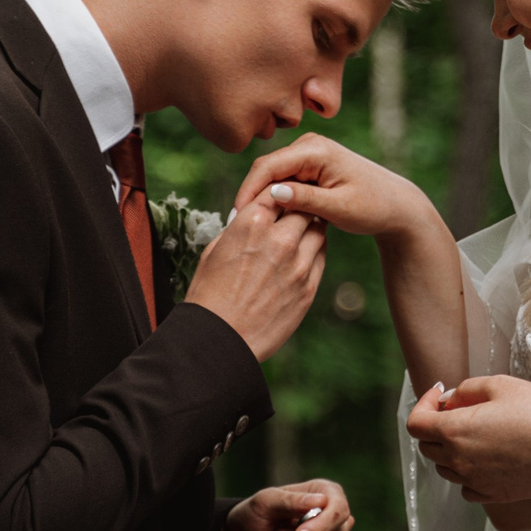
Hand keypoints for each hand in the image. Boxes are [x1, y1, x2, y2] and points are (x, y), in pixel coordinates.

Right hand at [186, 192, 324, 360]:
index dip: (277, 192)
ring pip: (318, 230)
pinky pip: (320, 257)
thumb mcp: (214, 251)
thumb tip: (250, 218)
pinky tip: (302, 255)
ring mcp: (298, 264)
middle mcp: (280, 239)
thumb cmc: (209, 295)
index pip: (276, 191)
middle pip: (303, 207)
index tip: (277, 196)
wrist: (220, 339)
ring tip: (299, 233)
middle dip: (298, 207)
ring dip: (309, 227)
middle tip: (294, 211)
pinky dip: (313, 251)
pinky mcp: (309, 287)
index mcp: (252, 224)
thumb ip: (238, 229)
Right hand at [237, 134, 432, 241]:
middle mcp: (310, 145)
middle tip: (236, 227)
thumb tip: (273, 193)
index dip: (248, 191)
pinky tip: (268, 220)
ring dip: (262, 198)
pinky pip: (284, 180)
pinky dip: (275, 198)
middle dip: (251, 195)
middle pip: (266, 169)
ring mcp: (309, 153)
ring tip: (249, 226)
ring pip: (273, 176)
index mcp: (316, 150)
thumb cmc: (374, 207)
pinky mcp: (310, 165)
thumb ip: (306, 200)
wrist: (397, 205)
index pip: (268, 166)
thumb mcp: (339, 208)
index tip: (236, 218)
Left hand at [405, 376, 530, 505]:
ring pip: (445, 468)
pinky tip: (486, 459)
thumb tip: (449, 400)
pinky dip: (467, 473)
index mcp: (454, 431)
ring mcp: (473, 481)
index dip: (423, 404)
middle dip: (435, 426)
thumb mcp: (500, 385)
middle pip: (427, 447)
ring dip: (451, 450)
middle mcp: (457, 460)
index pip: (415, 423)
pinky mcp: (491, 495)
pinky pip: (465, 486)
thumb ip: (466, 389)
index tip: (440, 395)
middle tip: (459, 411)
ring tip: (476, 434)